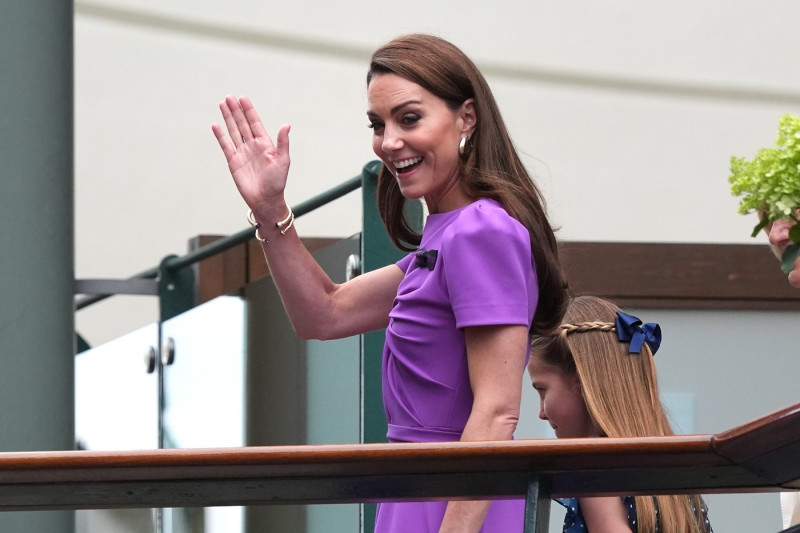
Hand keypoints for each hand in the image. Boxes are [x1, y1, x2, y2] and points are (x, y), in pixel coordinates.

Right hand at [211, 95, 290, 214]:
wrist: (265, 200)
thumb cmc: (277, 182)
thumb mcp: (283, 160)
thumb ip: (283, 142)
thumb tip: (286, 125)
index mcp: (265, 144)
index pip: (255, 123)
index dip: (249, 110)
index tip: (243, 98)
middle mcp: (252, 146)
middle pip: (242, 124)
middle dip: (236, 110)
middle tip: (229, 97)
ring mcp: (242, 153)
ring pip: (233, 131)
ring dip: (228, 118)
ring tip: (222, 104)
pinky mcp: (233, 162)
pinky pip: (225, 146)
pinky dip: (220, 136)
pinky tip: (216, 125)